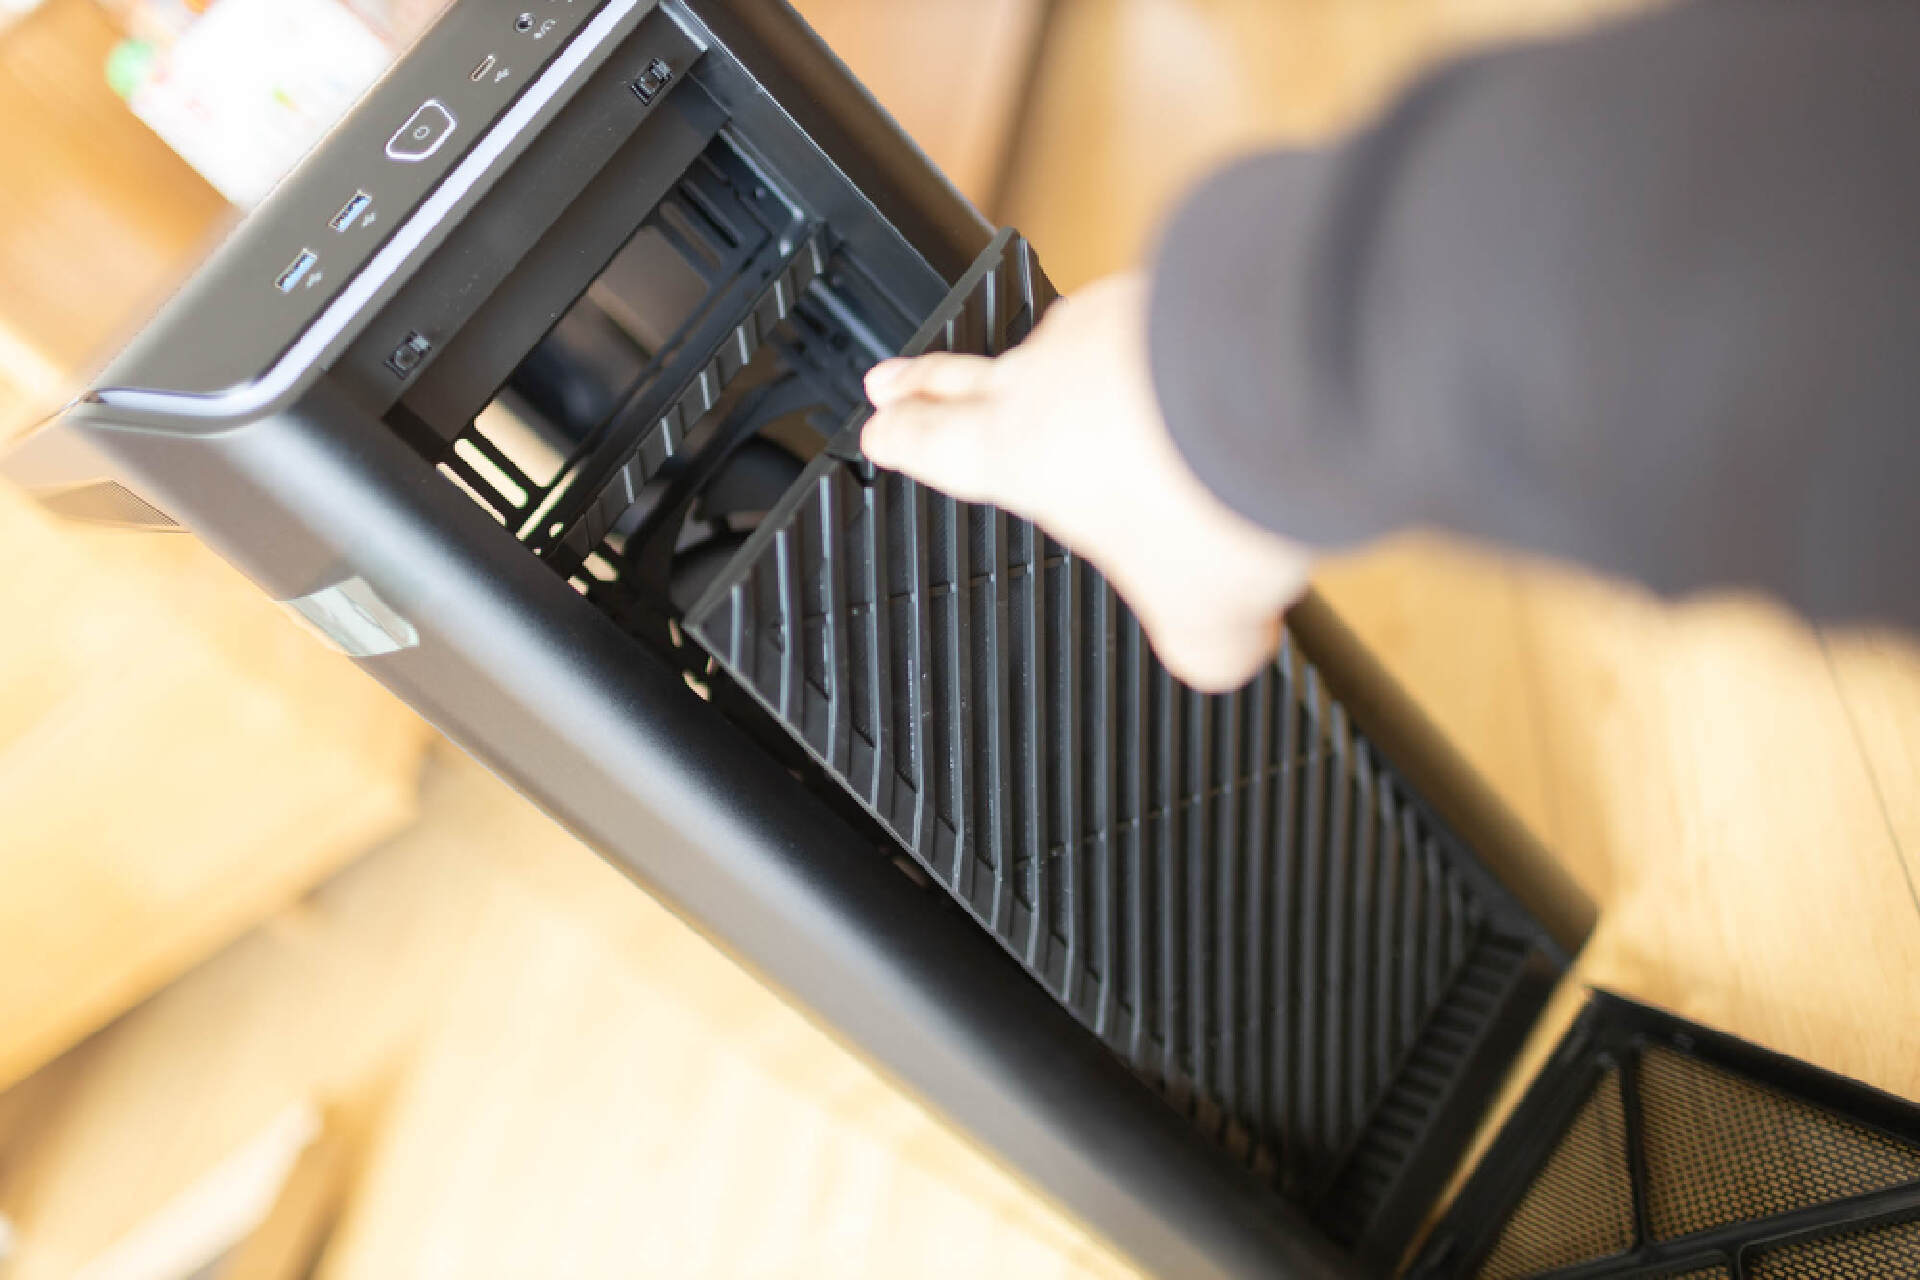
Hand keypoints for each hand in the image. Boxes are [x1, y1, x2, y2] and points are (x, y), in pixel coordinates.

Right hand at [861, 272, 1311, 691]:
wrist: (1285, 377)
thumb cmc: (1211, 487)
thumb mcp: (1204, 615)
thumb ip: (1202, 643)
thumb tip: (1223, 651)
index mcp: (1016, 455)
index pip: (933, 445)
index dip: (899, 441)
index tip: (877, 431)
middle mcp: (1050, 378)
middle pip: (966, 375)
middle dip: (924, 383)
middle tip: (892, 383)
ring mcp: (1112, 322)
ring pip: (1072, 344)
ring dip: (1070, 365)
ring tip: (1081, 384)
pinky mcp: (1182, 285)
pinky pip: (1159, 318)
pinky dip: (1167, 342)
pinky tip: (1198, 365)